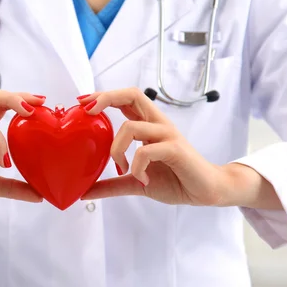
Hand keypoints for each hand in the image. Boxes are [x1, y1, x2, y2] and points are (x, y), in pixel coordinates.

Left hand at [78, 88, 282, 209]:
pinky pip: (146, 151)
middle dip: (106, 97)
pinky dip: (137, 166)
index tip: (81, 103)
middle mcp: (157, 124)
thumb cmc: (175, 180)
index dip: (102, 96)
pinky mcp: (175, 149)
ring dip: (117, 149)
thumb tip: (84, 192)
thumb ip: (111, 184)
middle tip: (88, 112)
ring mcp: (167, 134)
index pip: (124, 99)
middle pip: (132, 94)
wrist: (205, 191)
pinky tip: (141, 179)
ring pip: (131, 126)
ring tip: (121, 168)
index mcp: (148, 126)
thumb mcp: (135, 182)